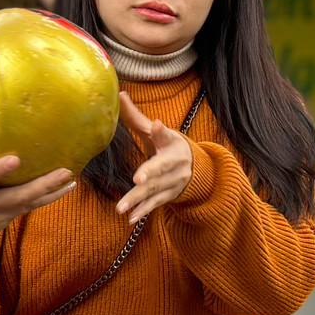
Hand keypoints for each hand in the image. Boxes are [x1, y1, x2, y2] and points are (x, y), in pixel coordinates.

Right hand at [0, 108, 74, 236]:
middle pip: (13, 198)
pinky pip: (29, 209)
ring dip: (50, 192)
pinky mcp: (5, 220)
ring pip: (25, 205)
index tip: (16, 159)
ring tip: (69, 177)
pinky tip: (67, 186)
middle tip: (63, 171)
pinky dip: (49, 198)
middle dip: (39, 186)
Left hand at [115, 93, 192, 222]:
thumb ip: (137, 117)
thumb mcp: (156, 131)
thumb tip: (119, 94)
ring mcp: (174, 182)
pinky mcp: (169, 196)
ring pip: (155, 191)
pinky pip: (156, 204)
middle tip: (136, 181)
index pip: (166, 137)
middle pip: (160, 169)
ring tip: (120, 208)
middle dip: (149, 176)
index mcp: (172, 143)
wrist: (194, 167)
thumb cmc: (167, 145)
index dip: (161, 132)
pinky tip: (130, 219)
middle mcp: (176, 164)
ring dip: (138, 200)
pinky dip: (143, 212)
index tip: (157, 125)